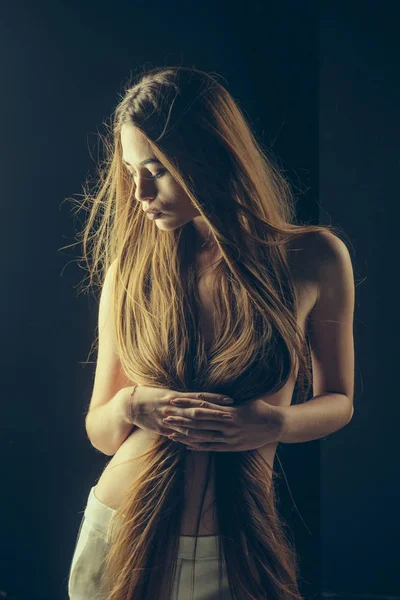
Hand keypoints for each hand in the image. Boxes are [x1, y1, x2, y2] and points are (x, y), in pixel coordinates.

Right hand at [125, 385, 234, 438]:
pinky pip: (179, 435)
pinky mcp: (163, 428)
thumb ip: (184, 397)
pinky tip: (200, 444)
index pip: (201, 396)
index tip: (230, 399)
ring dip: (206, 429)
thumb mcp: (168, 393)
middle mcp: (175, 406)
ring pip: (190, 425)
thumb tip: (202, 399)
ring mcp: (169, 418)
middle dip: (215, 413)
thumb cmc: (151, 395)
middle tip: (231, 415)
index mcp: (178, 395)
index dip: (216, 398)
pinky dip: (189, 439)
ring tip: (221, 432)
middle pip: (199, 409)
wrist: (131, 404)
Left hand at [163, 397, 284, 451]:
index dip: (186, 403)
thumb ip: (227, 400)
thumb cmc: (260, 408)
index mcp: (228, 410)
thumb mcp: (244, 399)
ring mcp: (229, 437)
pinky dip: (198, 446)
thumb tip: (212, 392)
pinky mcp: (232, 447)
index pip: (202, 405)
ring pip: (202, 436)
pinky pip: (211, 447)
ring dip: (185, 434)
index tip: (173, 400)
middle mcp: (226, 424)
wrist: (276, 425)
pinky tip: (187, 446)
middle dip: (181, 419)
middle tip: (165, 416)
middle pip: (198, 421)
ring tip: (170, 432)